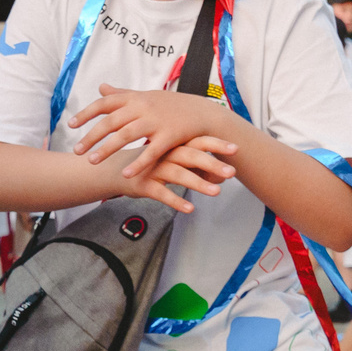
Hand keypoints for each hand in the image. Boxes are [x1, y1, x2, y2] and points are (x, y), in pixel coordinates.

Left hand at [70, 85, 236, 181]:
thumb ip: (122, 94)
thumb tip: (100, 87)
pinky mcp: (170, 136)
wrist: (202, 113)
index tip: (70, 124)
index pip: (105, 103)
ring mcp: (156, 121)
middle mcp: (143, 107)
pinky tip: (125, 174)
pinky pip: (151, 152)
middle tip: (77, 150)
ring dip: (107, 149)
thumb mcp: (145, 95)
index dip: (86, 113)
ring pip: (126, 136)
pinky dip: (138, 163)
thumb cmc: (170, 106)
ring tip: (92, 161)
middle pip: (111, 122)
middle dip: (92, 136)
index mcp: (135, 97)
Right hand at [117, 134, 237, 214]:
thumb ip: (196, 166)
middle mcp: (165, 154)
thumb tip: (221, 176)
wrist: (115, 170)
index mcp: (173, 145)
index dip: (217, 144)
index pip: (198, 141)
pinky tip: (190, 209)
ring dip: (198, 183)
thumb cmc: (150, 164)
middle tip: (232, 172)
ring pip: (178, 175)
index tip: (236, 148)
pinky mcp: (144, 185)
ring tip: (216, 193)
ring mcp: (154, 169)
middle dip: (213, 164)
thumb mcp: (172, 160)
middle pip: (191, 156)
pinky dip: (175, 200)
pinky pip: (161, 193)